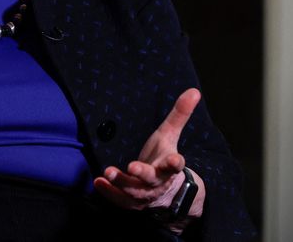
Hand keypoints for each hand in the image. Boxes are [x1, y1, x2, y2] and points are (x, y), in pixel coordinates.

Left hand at [93, 88, 201, 211]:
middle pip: (151, 179)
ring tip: (108, 172)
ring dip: (121, 182)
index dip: (175, 163)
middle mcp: (158, 182)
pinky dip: (109, 192)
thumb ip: (179, 114)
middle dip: (142, 173)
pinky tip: (98, 181)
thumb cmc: (162, 156)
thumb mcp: (169, 134)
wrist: (163, 190)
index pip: (175, 165)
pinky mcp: (131, 202)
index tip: (175, 160)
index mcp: (169, 166)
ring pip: (134, 191)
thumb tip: (194, 91)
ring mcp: (144, 194)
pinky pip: (119, 200)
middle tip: (132, 167)